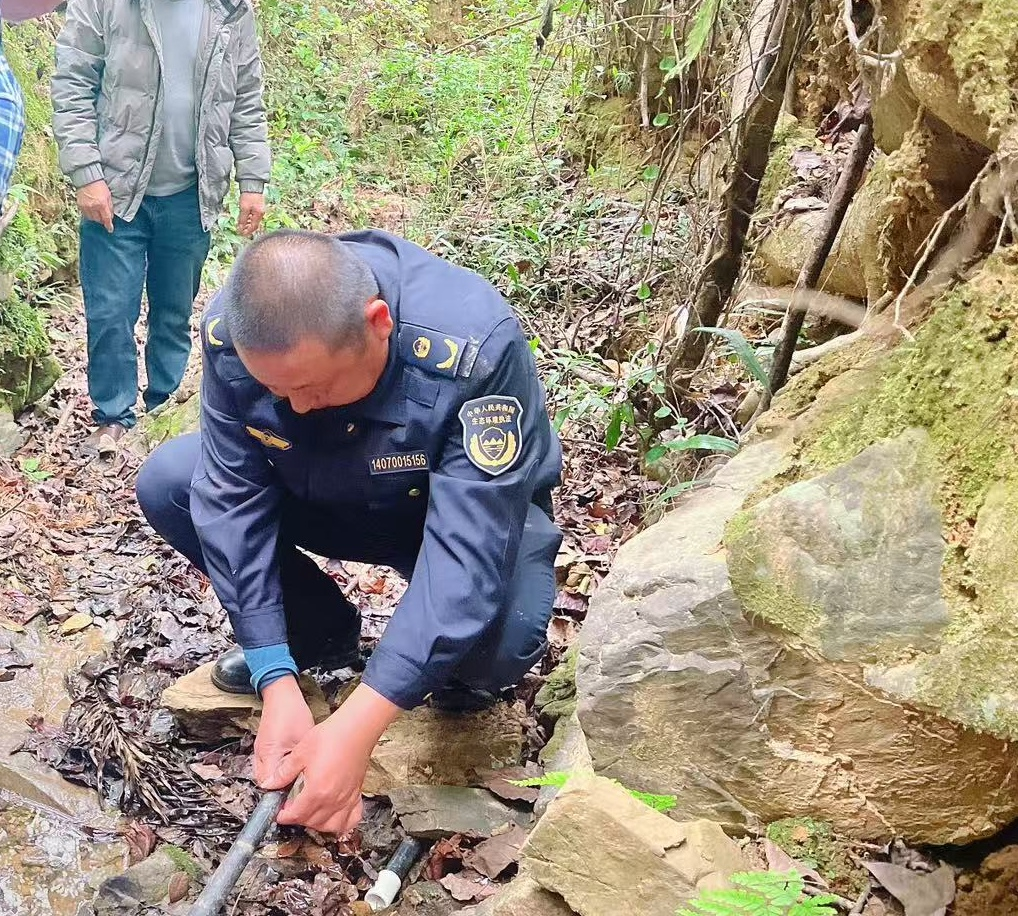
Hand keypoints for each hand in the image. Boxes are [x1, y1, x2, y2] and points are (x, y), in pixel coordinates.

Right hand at [77, 180, 113, 231]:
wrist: (87, 178)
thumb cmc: (99, 186)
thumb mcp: (108, 196)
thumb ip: (110, 207)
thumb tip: (110, 216)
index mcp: (102, 204)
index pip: (106, 218)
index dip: (108, 225)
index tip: (110, 229)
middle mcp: (93, 207)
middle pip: (98, 219)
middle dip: (102, 219)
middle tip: (103, 216)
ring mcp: (85, 206)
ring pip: (91, 218)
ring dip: (95, 217)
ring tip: (97, 212)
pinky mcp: (79, 205)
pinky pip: (85, 214)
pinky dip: (89, 214)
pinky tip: (91, 210)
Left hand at [237, 192, 264, 236]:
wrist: (252, 185)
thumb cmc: (248, 196)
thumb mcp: (244, 208)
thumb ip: (242, 219)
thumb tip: (240, 228)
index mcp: (259, 215)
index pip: (253, 227)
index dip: (247, 231)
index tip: (241, 234)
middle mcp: (261, 214)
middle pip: (254, 224)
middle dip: (248, 229)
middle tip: (240, 231)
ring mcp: (260, 210)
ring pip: (254, 220)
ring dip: (248, 224)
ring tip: (241, 225)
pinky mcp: (258, 207)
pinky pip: (253, 216)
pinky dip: (249, 219)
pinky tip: (244, 219)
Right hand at [253, 676, 314, 786]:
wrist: (281, 694)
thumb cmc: (292, 713)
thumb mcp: (302, 740)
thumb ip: (299, 762)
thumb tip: (304, 778)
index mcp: (269, 756)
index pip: (270, 786)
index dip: (283, 794)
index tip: (296, 797)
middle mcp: (260, 756)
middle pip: (267, 783)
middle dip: (282, 788)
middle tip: (299, 788)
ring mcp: (259, 752)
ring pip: (267, 775)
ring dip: (280, 778)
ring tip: (297, 776)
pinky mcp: (263, 747)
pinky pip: (268, 765)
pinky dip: (279, 768)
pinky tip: (292, 765)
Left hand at [259, 683, 401, 833]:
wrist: (356, 728)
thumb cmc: (332, 736)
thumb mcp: (300, 752)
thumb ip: (284, 772)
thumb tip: (269, 784)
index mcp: (317, 791)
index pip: (296, 815)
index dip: (283, 815)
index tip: (279, 811)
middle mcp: (333, 799)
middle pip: (312, 823)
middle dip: (298, 819)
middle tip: (291, 808)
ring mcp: (347, 798)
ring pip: (331, 826)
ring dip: (318, 824)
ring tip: (310, 813)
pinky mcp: (356, 793)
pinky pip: (352, 819)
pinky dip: (343, 823)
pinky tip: (335, 815)